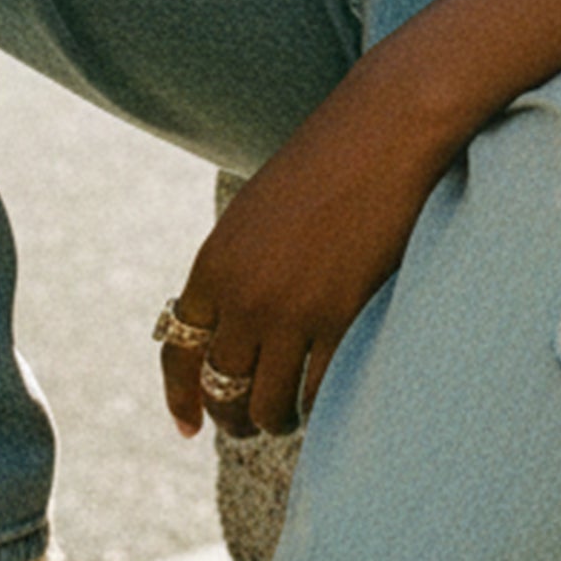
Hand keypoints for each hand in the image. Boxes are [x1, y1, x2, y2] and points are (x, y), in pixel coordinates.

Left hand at [156, 68, 459, 440]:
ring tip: (291, 416)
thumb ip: (237, 271)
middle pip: (221, 390)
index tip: (189, 428)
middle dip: (233, 418)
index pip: (177, 353)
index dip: (180, 398)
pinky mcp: (343, 318)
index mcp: (212, 265)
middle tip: (252, 424)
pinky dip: (319, 407)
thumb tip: (234, 332)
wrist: (383, 132)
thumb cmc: (325, 163)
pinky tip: (326, 403)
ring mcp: (292, 312)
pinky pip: (318, 392)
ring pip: (268, 405)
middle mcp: (243, 296)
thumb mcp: (255, 214)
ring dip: (277, 420)